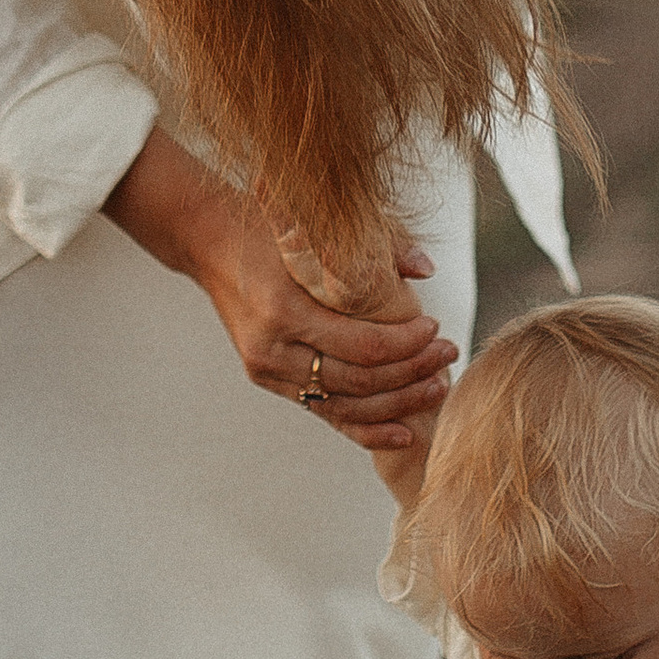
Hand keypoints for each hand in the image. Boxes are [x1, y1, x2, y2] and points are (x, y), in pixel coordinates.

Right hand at [103, 133, 455, 451]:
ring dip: (397, 402)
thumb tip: (426, 269)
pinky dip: (365, 427)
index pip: (361, 345)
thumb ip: (375, 246)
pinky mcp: (270, 381)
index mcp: (283, 309)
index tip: (436, 327)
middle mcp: (272, 349)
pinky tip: (402, 432)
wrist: (210, 243)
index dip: (406, 343)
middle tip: (448, 354)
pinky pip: (324, 413)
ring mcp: (268, 371)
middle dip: (411, 372)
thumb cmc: (269, 228)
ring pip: (344, 406)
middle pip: (358, 381)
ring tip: (437, 386)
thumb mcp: (316, 226)